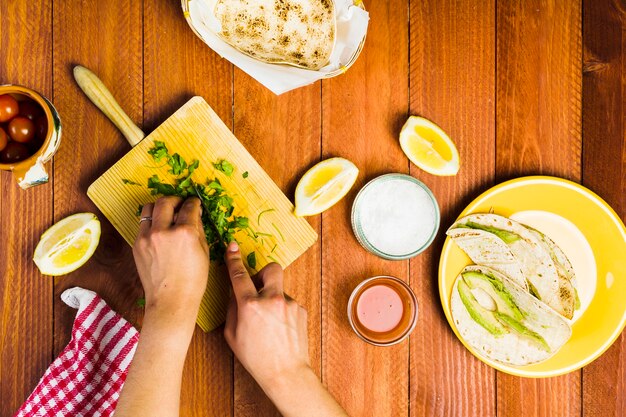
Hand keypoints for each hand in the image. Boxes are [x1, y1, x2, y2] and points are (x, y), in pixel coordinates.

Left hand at [133, 196, 208, 325]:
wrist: (171, 301)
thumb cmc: (193, 280)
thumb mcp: (204, 252)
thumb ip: (198, 229)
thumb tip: (195, 215)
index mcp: (185, 232)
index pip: (189, 207)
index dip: (193, 202)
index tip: (194, 203)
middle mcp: (164, 231)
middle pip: (165, 202)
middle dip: (175, 199)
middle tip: (180, 203)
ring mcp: (147, 237)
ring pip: (148, 208)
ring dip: (159, 207)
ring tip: (166, 213)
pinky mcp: (137, 244)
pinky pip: (143, 225)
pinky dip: (151, 223)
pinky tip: (159, 230)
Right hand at [224, 241, 309, 390]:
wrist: (286, 373)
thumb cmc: (256, 358)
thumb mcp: (232, 335)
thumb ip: (233, 308)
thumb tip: (235, 292)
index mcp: (250, 305)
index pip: (239, 275)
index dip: (234, 259)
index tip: (232, 247)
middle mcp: (272, 300)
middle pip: (270, 268)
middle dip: (263, 272)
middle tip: (257, 286)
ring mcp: (290, 304)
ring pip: (279, 288)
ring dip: (272, 297)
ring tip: (268, 322)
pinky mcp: (301, 310)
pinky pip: (288, 302)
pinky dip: (282, 310)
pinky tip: (279, 328)